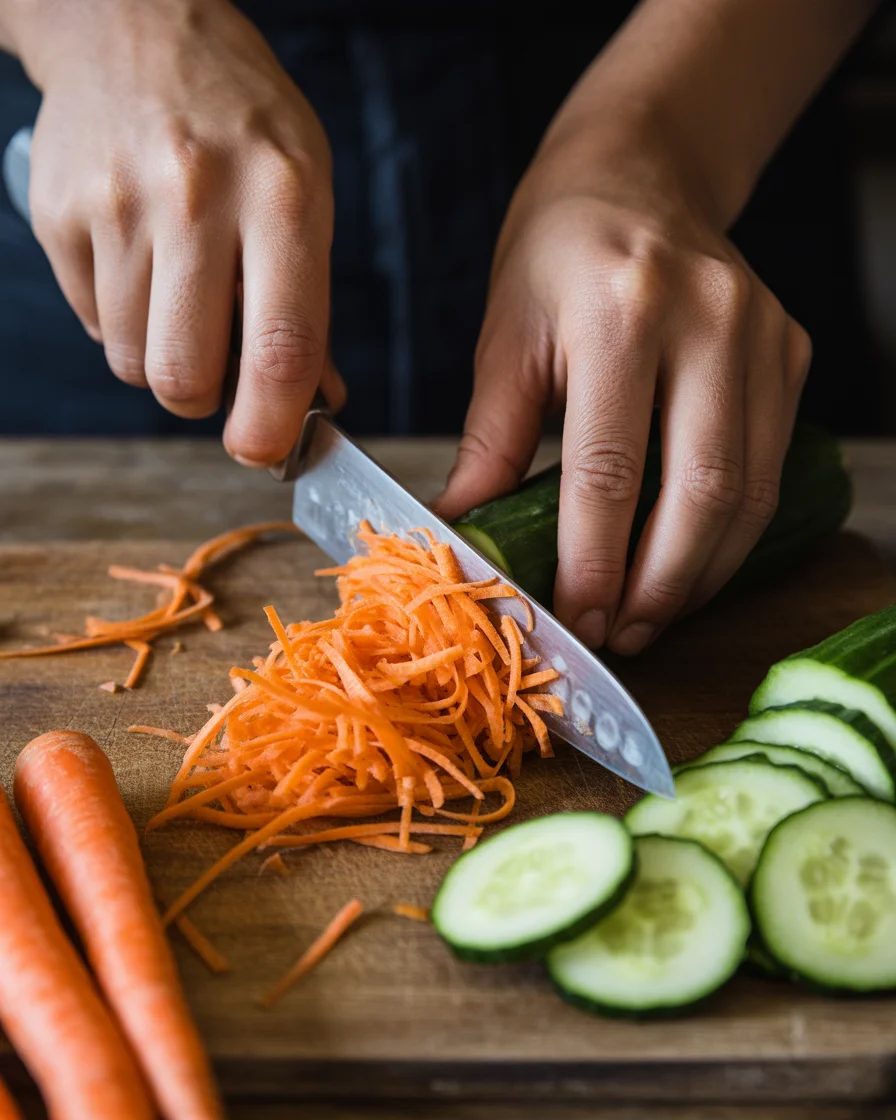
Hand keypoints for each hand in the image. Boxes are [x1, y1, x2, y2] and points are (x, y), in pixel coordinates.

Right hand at [24, 0, 342, 463]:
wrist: (135, 28)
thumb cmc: (241, 125)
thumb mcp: (306, 194)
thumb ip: (308, 306)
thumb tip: (312, 404)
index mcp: (281, 196)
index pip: (279, 344)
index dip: (271, 423)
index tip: (266, 451)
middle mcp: (194, 197)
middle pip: (184, 375)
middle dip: (204, 399)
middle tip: (218, 369)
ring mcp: (117, 203)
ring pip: (134, 362)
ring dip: (162, 357)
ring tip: (180, 293)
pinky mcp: (58, 213)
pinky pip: (94, 324)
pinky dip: (123, 320)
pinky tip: (141, 263)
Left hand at [436, 131, 810, 653]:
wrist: (637, 175)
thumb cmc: (554, 255)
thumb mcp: (505, 339)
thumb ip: (491, 442)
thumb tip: (464, 533)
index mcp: (619, 311)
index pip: (609, 469)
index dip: (595, 561)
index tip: (577, 619)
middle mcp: (707, 318)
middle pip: (700, 491)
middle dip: (660, 584)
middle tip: (622, 634)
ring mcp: (762, 333)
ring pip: (749, 490)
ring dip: (703, 571)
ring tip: (653, 613)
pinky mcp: (790, 349)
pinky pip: (769, 463)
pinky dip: (732, 530)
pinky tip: (691, 561)